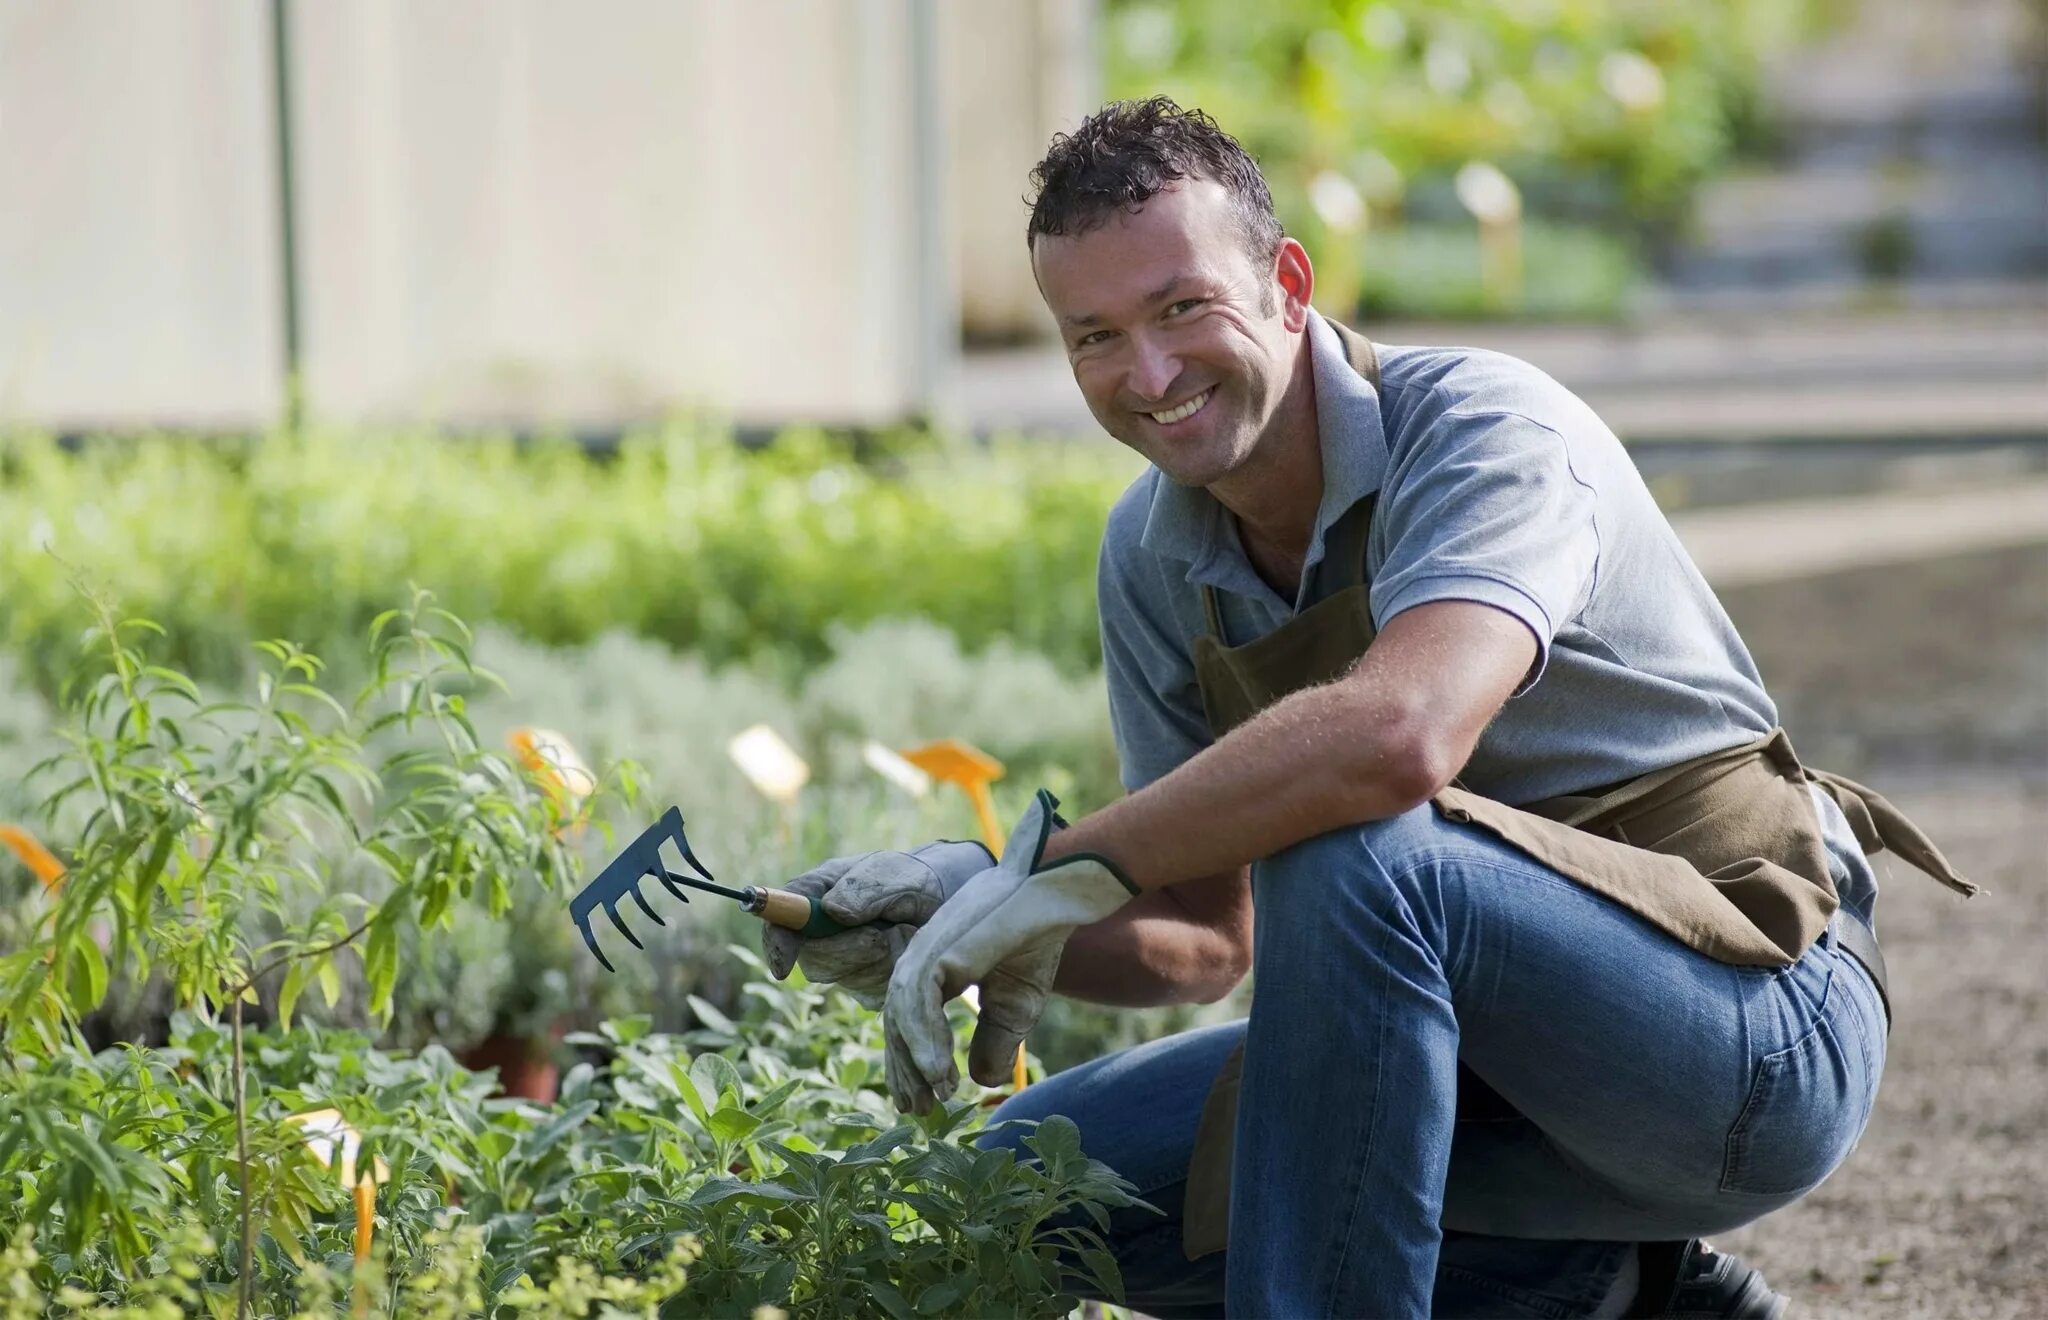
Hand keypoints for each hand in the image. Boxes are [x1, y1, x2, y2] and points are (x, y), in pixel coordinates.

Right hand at [761, 839, 992, 1006]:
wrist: (950, 902)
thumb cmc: (917, 879)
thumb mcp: (898, 875)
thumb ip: (866, 888)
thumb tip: (833, 911)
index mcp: (818, 892)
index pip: (780, 919)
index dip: (777, 944)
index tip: (783, 967)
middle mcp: (823, 929)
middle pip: (813, 959)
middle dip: (847, 952)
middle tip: (880, 936)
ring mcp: (844, 960)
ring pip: (848, 977)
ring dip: (880, 959)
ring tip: (904, 933)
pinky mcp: (867, 985)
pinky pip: (874, 992)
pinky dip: (896, 973)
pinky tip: (908, 952)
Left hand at [883, 791, 1136, 1112]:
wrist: (1055, 897)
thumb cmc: (1036, 941)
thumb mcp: (1015, 1006)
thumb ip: (993, 1041)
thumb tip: (979, 1083)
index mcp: (934, 968)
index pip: (907, 1022)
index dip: (911, 1064)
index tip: (921, 1102)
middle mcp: (921, 958)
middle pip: (897, 1022)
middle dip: (906, 1069)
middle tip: (918, 1109)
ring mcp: (926, 950)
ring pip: (901, 1015)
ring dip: (914, 1060)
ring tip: (935, 1096)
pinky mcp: (938, 948)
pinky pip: (918, 1001)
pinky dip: (924, 1040)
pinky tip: (940, 1072)